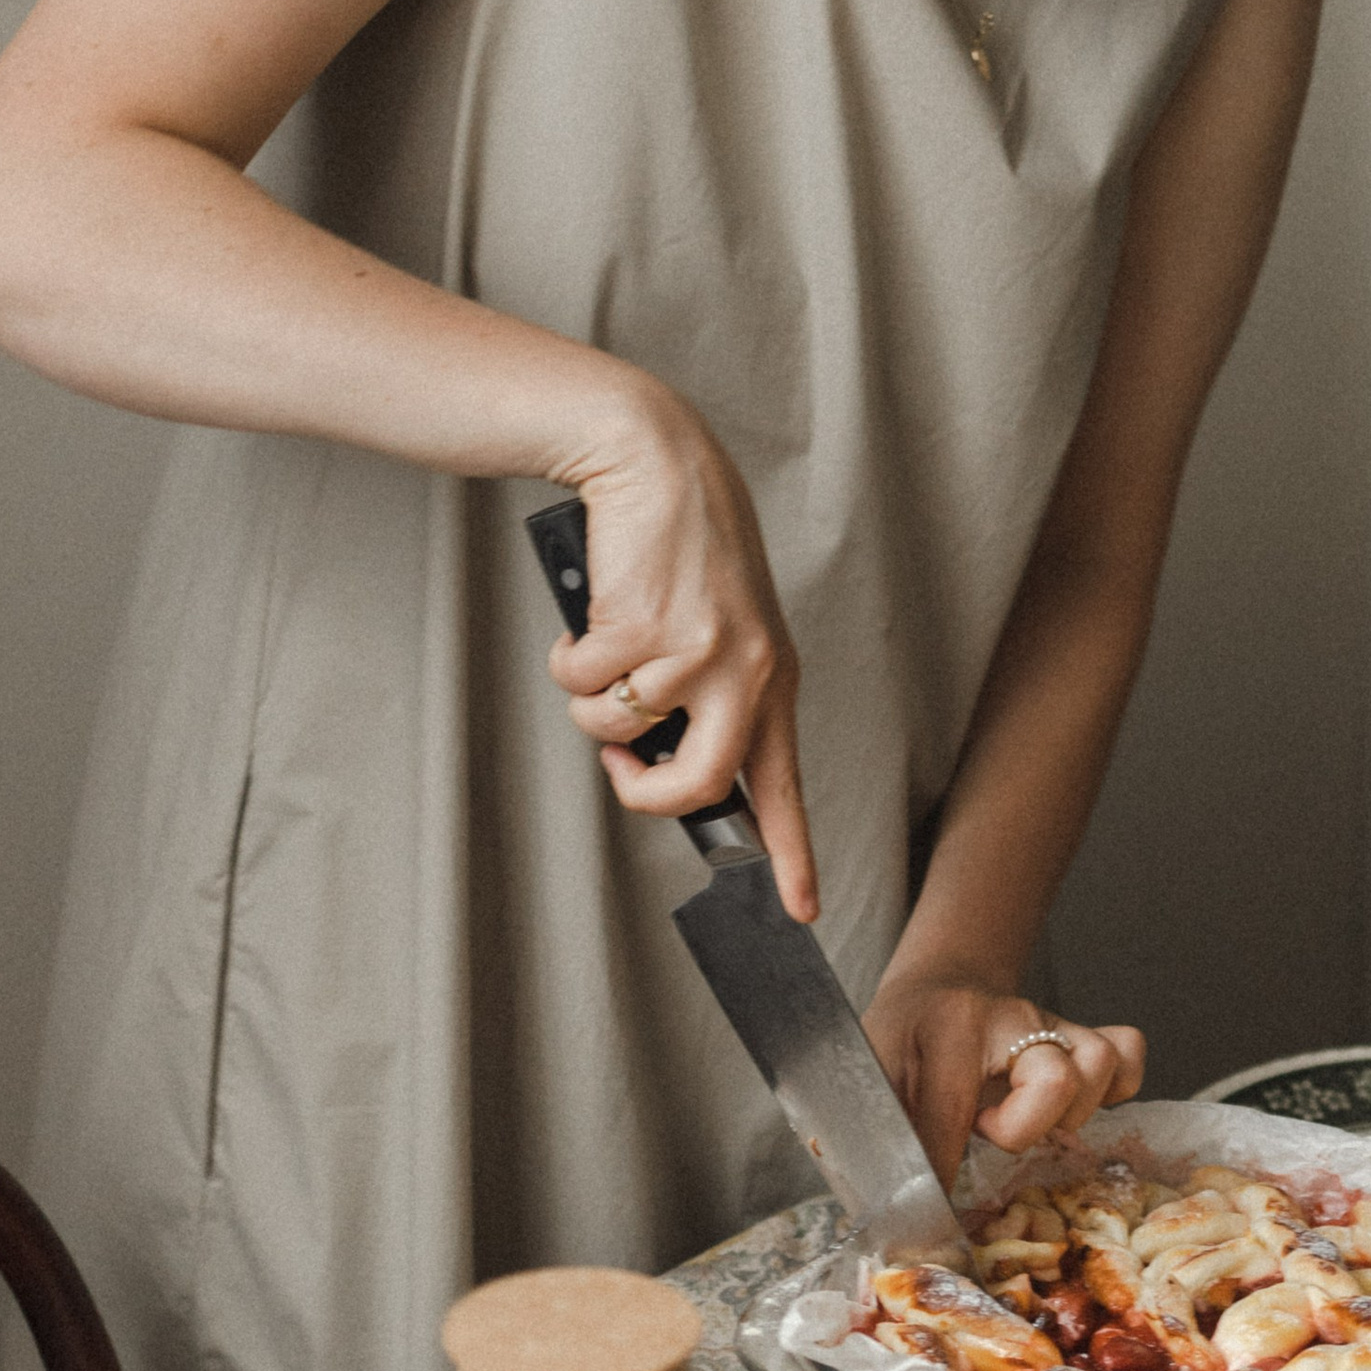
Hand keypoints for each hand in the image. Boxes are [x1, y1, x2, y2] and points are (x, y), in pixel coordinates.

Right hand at [544, 382, 818, 918]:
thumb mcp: (721, 625)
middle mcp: (744, 671)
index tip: (802, 908)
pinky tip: (593, 616)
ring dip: (592, 701)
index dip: (794, 853)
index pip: (785, 782)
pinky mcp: (640, 627)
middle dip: (644, 793)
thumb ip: (709, 695)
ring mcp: (694, 651)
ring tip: (607, 646)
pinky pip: (579, 684)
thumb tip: (661, 764)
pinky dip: (568, 658)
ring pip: (616, 732)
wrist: (654, 462)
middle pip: (696, 786)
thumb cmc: (681, 548)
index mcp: (772, 676)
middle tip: (624, 765)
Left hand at [863, 970, 1145, 1193]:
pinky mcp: (1080, 1033)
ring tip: (1026, 1118)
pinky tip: (1072, 1108)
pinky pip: (1126, 1052)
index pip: (953, 1112)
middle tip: (985, 1130)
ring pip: (1099, 1063)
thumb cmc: (903, 1036)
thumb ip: (879, 1127)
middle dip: (1022, 1129)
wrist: (939, 986)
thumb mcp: (872, 1070)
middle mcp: (1011, 1017)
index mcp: (949, 1027)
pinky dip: (1114, 1088)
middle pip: (1055, 1081)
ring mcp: (1053, 1023)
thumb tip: (888, 1204)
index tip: (930, 1210)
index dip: (941, 1173)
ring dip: (1069, 1111)